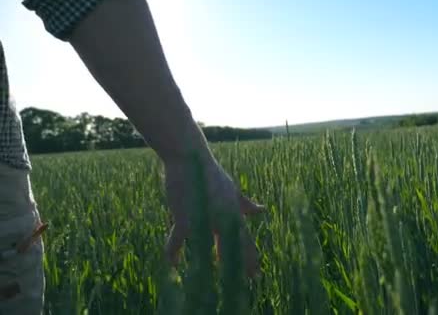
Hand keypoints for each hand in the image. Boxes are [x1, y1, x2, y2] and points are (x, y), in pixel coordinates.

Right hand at [164, 160, 264, 276]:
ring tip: (208, 282)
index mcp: (233, 213)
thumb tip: (262, 209)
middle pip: (232, 249)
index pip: (245, 241)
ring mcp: (204, 219)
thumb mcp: (231, 189)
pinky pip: (177, 242)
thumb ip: (245, 203)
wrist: (189, 158)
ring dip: (207, 265)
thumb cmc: (210, 174)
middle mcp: (222, 219)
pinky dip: (173, 253)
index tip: (255, 274)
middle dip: (240, 267)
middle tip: (248, 281)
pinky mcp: (184, 218)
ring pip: (207, 249)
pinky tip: (173, 264)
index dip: (251, 259)